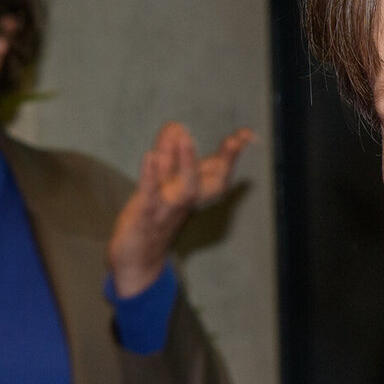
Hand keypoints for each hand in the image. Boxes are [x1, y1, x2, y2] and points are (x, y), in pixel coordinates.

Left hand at [107, 123, 254, 296]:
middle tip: (236, 140)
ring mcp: (168, 208)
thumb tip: (177, 125)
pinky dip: (150, 176)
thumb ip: (170, 153)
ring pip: (184, 188)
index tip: (245, 134)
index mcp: (196, 192)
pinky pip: (150, 194)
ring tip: (186, 137)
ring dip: (187, 163)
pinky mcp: (146, 214)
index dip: (232, 154)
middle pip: (214, 182)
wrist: (137, 258)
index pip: (220, 172)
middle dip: (226, 161)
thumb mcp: (164, 182)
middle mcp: (187, 201)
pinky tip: (150, 156)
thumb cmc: (154, 215)